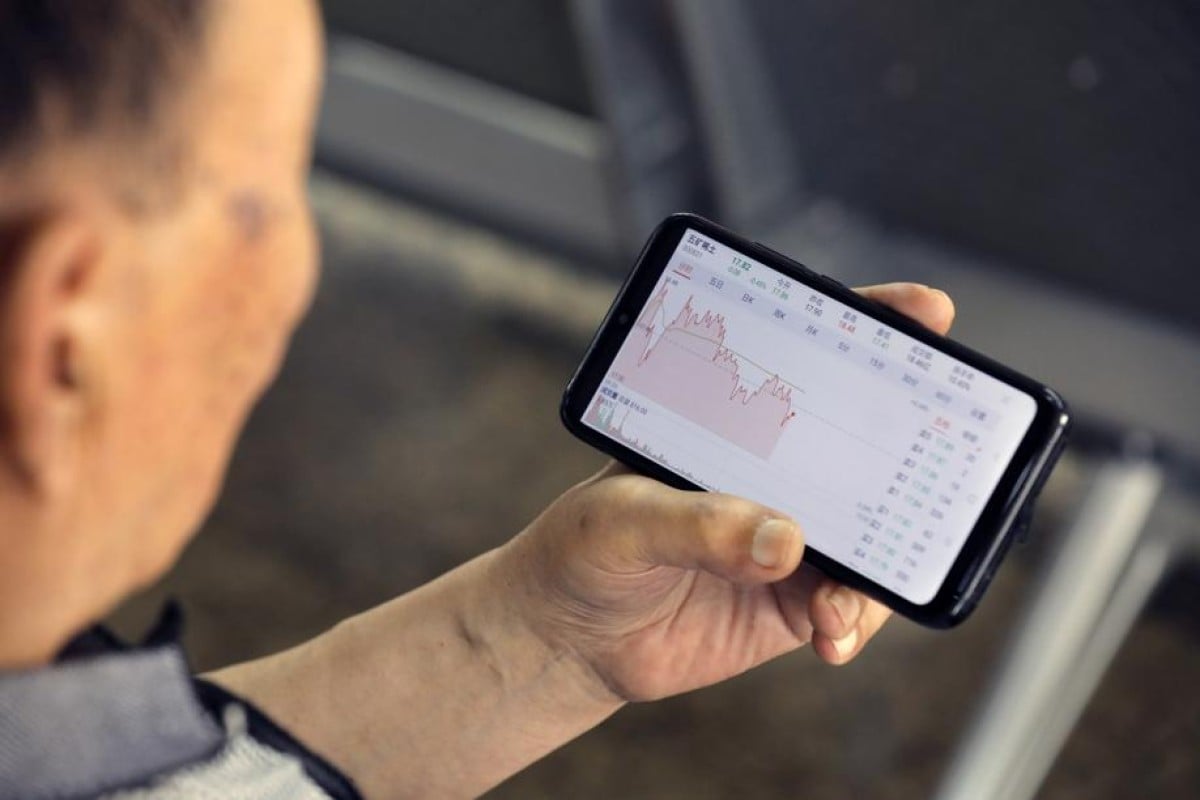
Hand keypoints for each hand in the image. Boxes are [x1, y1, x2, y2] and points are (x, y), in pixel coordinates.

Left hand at [497, 283, 954, 702]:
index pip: (809, 360)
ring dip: (881, 563)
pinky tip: (830, 638)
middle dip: (914, 444)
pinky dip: (854, 621)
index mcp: (733, 422)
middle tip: (950, 453)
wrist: (570, 638)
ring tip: (838, 603)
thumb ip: (698, 526)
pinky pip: (851, 607)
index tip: (925, 312)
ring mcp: (793, 536)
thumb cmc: (584, 548)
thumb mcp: (624, 518)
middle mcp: (776, 472)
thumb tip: (786, 542)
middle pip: (864, 442)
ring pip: (874, 536)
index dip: (872, 328)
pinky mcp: (795, 600)